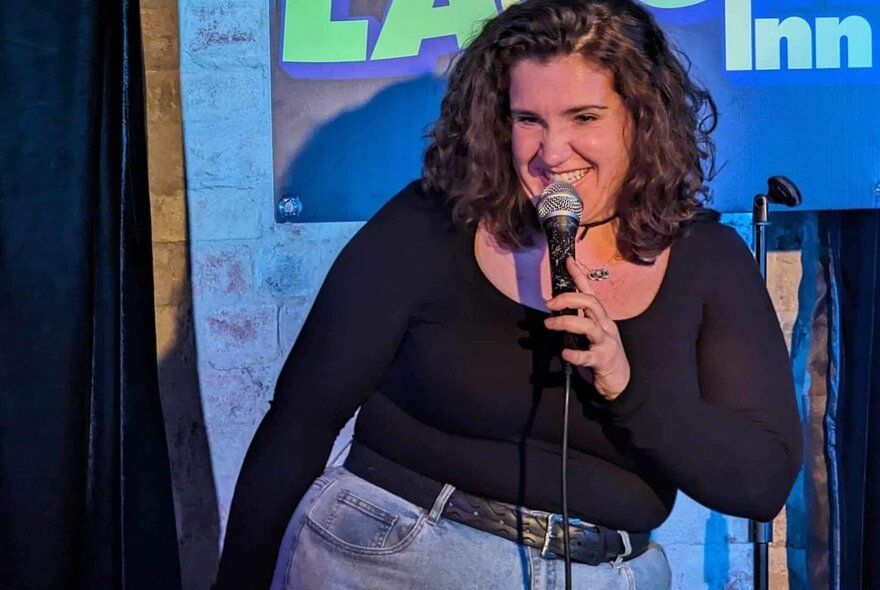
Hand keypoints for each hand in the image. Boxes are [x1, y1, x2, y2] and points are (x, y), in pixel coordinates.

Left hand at [543, 257, 629, 399]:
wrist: (620, 379)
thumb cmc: (603, 352)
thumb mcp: (592, 331)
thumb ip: (578, 319)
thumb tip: (556, 307)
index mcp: (601, 317)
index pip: (589, 292)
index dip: (579, 276)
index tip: (568, 261)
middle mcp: (605, 325)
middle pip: (591, 303)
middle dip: (569, 298)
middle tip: (550, 303)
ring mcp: (606, 342)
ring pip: (589, 326)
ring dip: (567, 322)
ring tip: (550, 324)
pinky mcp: (603, 360)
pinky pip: (588, 356)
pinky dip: (575, 354)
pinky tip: (565, 352)